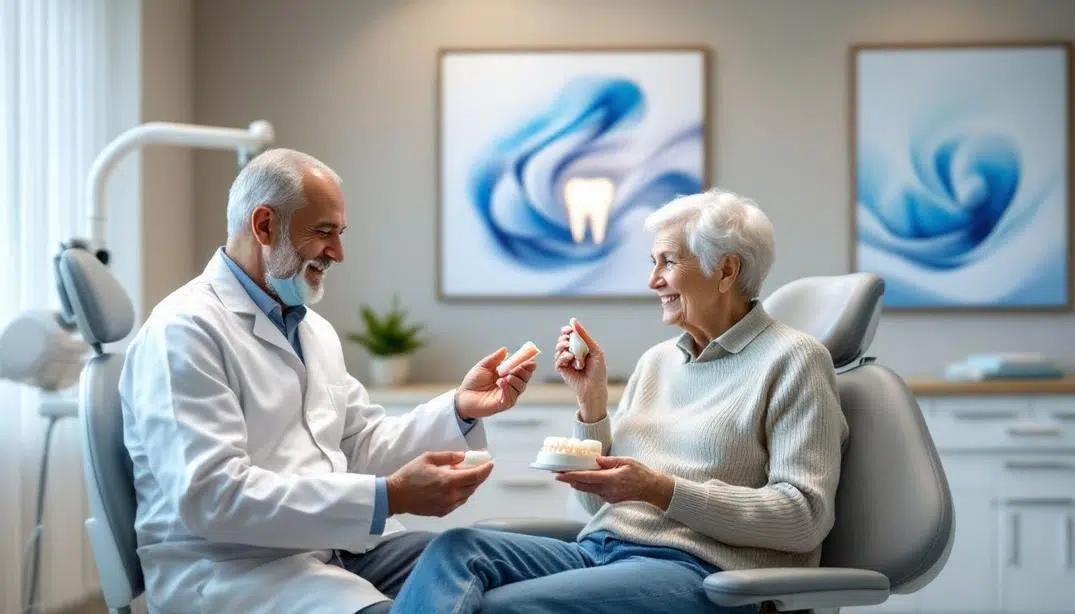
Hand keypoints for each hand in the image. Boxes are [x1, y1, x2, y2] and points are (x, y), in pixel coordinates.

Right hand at [386, 451, 493, 516]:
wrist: (394, 496)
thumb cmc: (409, 475)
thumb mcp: (428, 458)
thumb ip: (448, 457)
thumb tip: (463, 456)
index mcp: (448, 481)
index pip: (475, 476)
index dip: (485, 469)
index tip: (490, 463)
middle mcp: (450, 495)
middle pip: (473, 486)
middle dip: (480, 475)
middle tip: (480, 466)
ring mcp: (447, 506)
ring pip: (467, 495)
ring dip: (471, 485)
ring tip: (467, 475)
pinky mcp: (442, 512)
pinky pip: (459, 502)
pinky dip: (462, 493)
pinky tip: (456, 487)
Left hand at [455, 347, 537, 419]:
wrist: (463, 396)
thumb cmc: (473, 381)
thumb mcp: (483, 366)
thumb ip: (495, 359)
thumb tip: (505, 349)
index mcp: (508, 373)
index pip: (523, 369)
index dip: (528, 364)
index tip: (531, 359)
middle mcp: (511, 384)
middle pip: (525, 378)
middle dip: (524, 371)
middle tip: (518, 367)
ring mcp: (508, 394)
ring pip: (521, 387)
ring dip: (516, 380)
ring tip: (505, 377)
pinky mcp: (504, 403)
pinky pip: (511, 396)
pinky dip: (508, 388)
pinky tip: (501, 383)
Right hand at [554, 318, 606, 419]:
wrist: (595, 388)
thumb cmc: (598, 371)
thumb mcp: (594, 349)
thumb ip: (584, 335)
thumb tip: (573, 321)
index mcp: (581, 347)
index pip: (571, 335)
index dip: (567, 331)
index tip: (568, 329)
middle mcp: (573, 353)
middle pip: (563, 340)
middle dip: (564, 338)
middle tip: (568, 340)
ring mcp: (567, 361)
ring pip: (558, 349)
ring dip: (562, 346)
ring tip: (571, 352)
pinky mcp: (562, 370)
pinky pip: (557, 360)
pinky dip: (562, 357)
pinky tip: (569, 358)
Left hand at [555, 456, 673, 509]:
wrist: (652, 490)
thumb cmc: (641, 474)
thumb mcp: (627, 462)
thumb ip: (610, 461)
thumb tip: (595, 459)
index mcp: (610, 479)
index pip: (586, 478)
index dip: (570, 476)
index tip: (559, 474)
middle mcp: (607, 491)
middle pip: (582, 486)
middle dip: (569, 480)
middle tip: (557, 473)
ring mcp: (608, 497)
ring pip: (587, 489)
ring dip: (577, 483)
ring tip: (567, 475)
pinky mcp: (609, 499)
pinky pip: (595, 491)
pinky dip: (588, 485)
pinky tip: (585, 479)